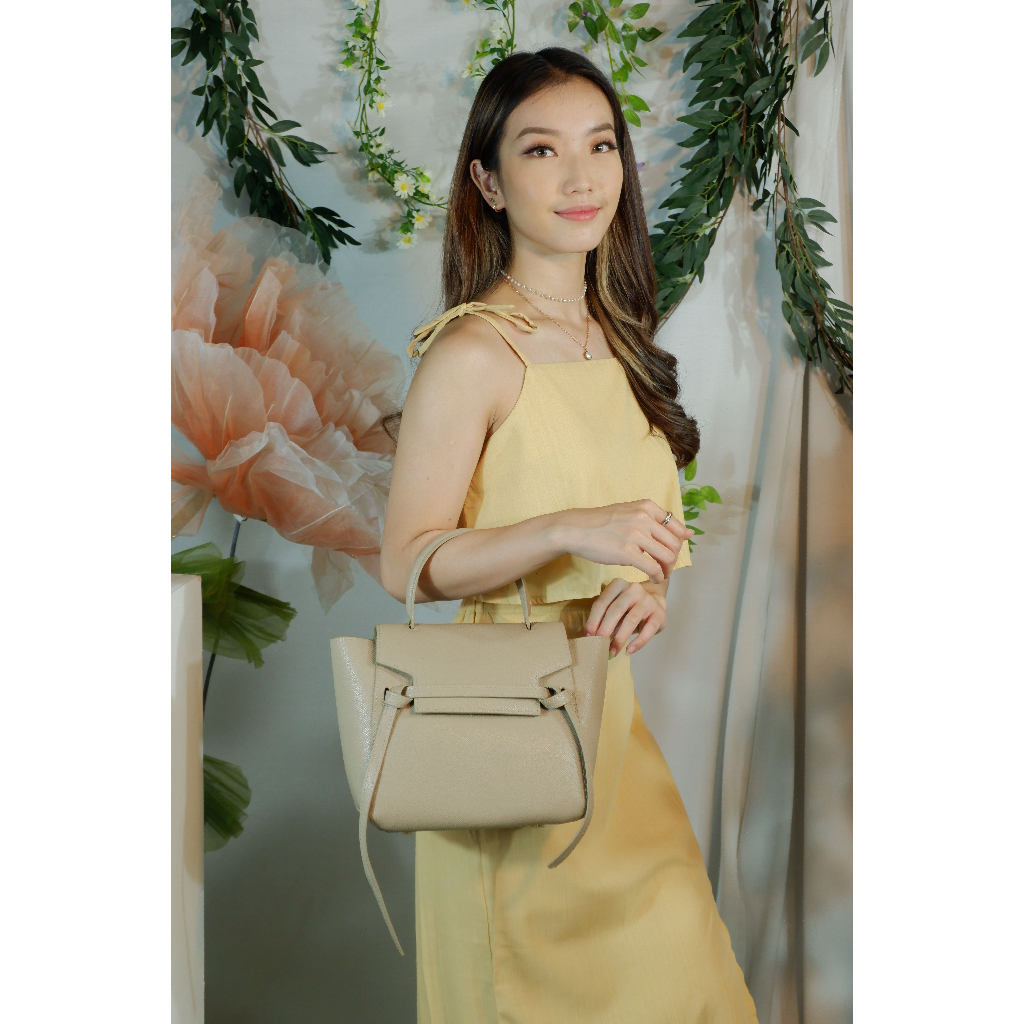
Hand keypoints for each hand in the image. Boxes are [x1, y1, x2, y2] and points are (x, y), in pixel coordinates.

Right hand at [564, 500, 691, 583]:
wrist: (575, 529)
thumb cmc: (601, 523)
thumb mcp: (630, 513)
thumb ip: (657, 521)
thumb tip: (690, 532)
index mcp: (647, 506)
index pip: (676, 526)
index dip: (677, 542)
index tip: (668, 551)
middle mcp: (644, 517)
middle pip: (675, 543)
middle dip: (673, 558)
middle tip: (665, 566)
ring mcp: (636, 535)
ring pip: (667, 556)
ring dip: (668, 569)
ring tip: (660, 573)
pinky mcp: (628, 552)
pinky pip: (653, 568)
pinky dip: (658, 576)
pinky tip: (653, 579)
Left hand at [584, 579, 668, 656]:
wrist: (655, 604)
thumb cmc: (629, 608)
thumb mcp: (615, 608)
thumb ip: (605, 618)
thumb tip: (592, 638)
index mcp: (618, 585)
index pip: (602, 603)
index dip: (593, 620)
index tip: (588, 636)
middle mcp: (633, 589)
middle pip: (615, 610)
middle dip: (605, 629)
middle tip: (598, 645)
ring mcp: (647, 600)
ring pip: (631, 620)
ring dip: (620, 638)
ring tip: (612, 651)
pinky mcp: (659, 613)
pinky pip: (648, 629)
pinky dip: (638, 642)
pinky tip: (629, 650)